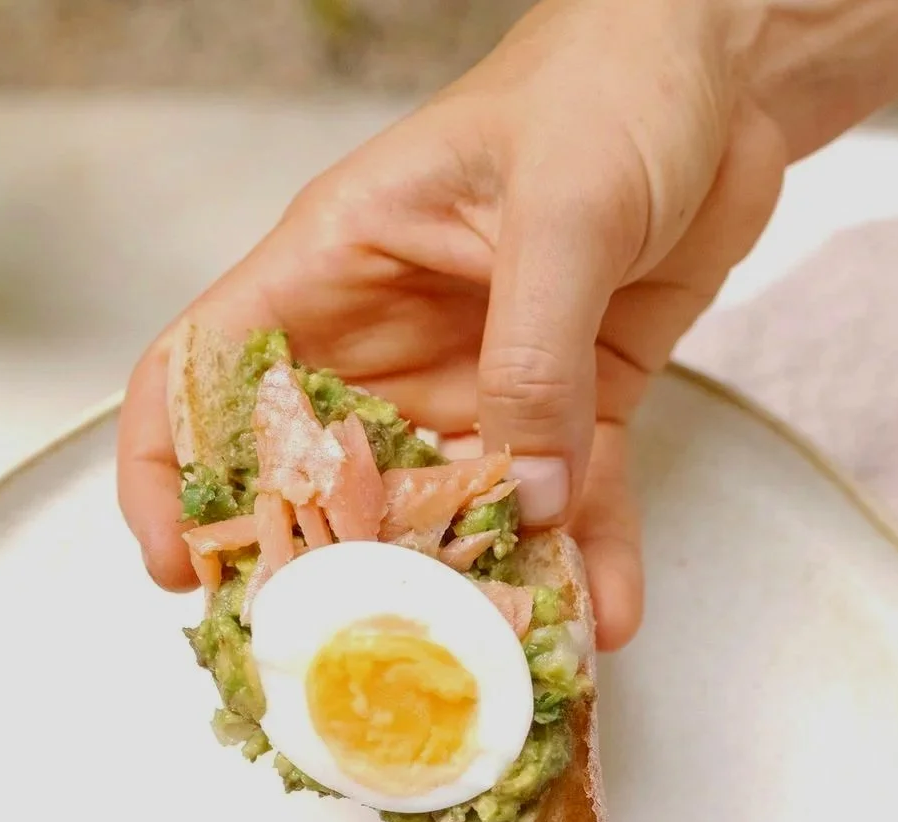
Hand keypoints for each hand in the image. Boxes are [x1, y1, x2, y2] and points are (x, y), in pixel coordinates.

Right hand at [116, 0, 897, 648]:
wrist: (725, 77)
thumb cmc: (609, 88)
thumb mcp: (561, 211)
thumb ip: (535, 355)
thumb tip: (522, 493)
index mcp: (338, 267)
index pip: (207, 372)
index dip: (173, 472)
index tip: (184, 569)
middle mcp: (395, 337)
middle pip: (327, 476)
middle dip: (340, 576)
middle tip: (357, 661)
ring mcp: (484, 378)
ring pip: (455, 514)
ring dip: (479, 593)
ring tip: (503, 669)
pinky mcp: (576, 401)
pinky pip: (569, 503)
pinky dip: (588, 563)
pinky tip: (608, 620)